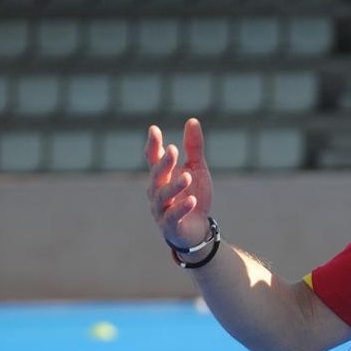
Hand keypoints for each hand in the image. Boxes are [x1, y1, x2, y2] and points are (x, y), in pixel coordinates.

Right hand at [146, 118, 213, 249]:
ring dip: (174, 186)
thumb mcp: (197, 169)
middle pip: (156, 175)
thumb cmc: (193, 197)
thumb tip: (192, 120)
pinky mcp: (170, 226)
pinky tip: (191, 200)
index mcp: (162, 176)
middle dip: (164, 163)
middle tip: (173, 149)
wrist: (197, 231)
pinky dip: (181, 208)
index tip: (154, 130)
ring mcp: (161, 209)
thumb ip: (193, 148)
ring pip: (163, 196)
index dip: (153, 145)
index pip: (153, 158)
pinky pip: (173, 216)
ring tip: (187, 177)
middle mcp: (157, 191)